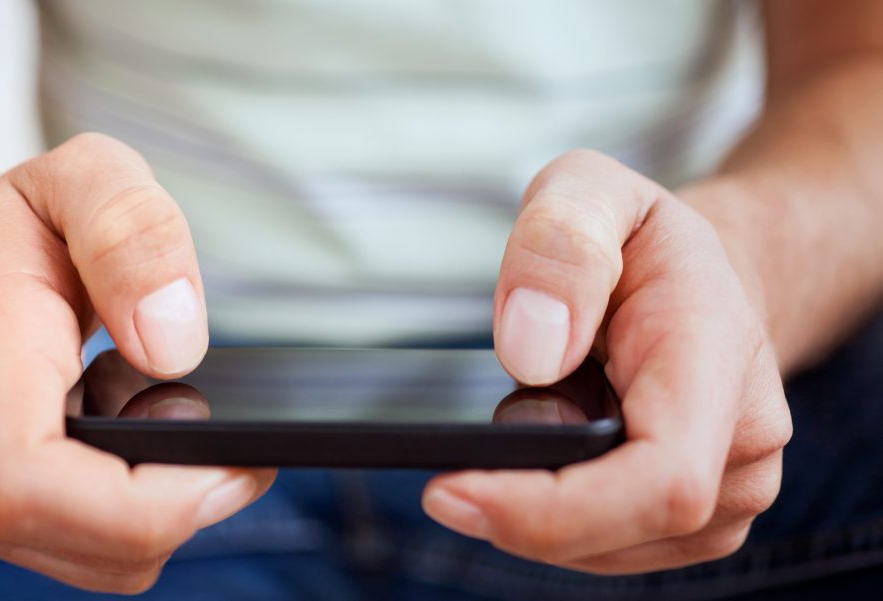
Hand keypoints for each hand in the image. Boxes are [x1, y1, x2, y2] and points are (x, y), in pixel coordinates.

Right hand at [0, 133, 274, 591]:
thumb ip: (132, 233)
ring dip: (164, 510)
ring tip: (176, 420)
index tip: (228, 469)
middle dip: (183, 509)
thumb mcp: (87, 174)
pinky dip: (136, 513)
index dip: (140, 506)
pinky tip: (141, 444)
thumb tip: (172, 347)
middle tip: (244, 446)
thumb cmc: (24, 220)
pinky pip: (85, 548)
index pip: (29, 483)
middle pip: (82, 541)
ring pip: (94, 558)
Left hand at [422, 150, 791, 572]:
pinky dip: (554, 522)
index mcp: (718, 361)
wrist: (706, 280)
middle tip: (444, 483)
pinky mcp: (695, 519)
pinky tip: (529, 474)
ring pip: (608, 550)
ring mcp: (727, 492)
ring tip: (501, 450)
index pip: (659, 480)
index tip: (450, 492)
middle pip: (621, 530)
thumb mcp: (589, 191)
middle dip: (519, 518)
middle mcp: (743, 445)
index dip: (552, 509)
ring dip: (534, 518)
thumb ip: (559, 247)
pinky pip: (610, 546)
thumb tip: (532, 352)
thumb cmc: (642, 238)